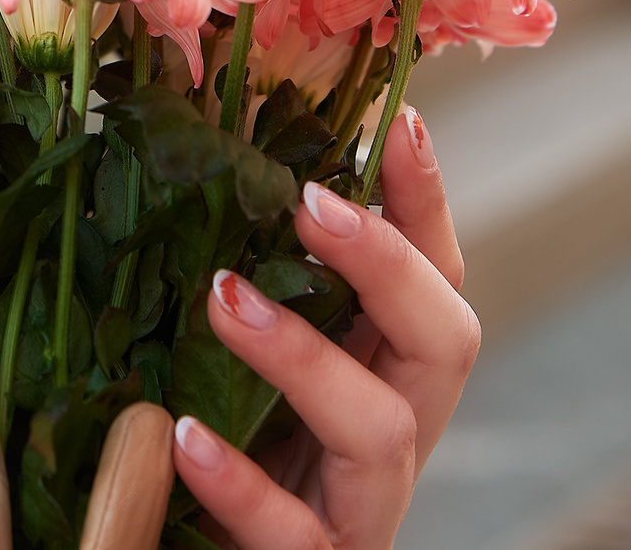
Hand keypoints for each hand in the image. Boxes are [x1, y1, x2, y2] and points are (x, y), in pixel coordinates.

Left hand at [168, 107, 479, 549]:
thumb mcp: (232, 358)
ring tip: (224, 298)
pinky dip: (244, 484)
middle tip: (310, 204)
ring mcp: (360, 510)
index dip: (426, 202)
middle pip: (446, 344)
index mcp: (381, 374)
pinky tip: (184, 436)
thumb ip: (245, 277)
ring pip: (380, 432)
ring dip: (306, 357)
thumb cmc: (214, 456)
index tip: (398, 121)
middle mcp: (390, 435)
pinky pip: (294, 534)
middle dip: (389, 265)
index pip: (435, 277)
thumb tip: (207, 150)